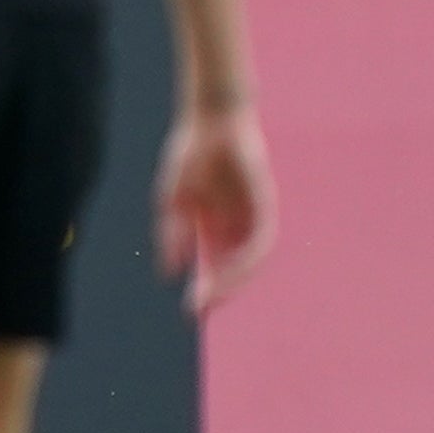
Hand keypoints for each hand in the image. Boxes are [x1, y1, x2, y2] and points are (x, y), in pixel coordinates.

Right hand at [155, 103, 273, 315]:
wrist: (210, 121)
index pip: (212, 266)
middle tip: (199, 310)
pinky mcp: (265, 204)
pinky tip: (230, 266)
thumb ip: (173, 236)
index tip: (190, 311)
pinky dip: (246, 255)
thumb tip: (168, 272)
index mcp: (212, 226)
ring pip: (248, 258)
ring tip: (213, 294)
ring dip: (232, 279)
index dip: (204, 288)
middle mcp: (235, 225)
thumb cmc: (189, 156)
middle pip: (231, 268)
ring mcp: (251, 215)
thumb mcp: (173, 203)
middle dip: (217, 290)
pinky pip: (261, 238)